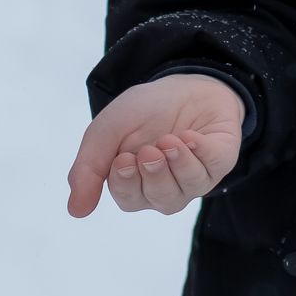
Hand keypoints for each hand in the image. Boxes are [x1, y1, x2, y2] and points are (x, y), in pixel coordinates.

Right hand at [67, 73, 244, 216]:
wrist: (179, 84)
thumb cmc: (141, 112)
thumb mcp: (106, 131)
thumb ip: (88, 169)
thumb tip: (75, 211)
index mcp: (136, 183)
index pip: (129, 199)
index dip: (127, 183)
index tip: (123, 159)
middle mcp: (167, 186)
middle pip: (162, 199)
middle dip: (155, 175)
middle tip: (149, 150)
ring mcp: (196, 176)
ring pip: (189, 188)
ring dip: (178, 163)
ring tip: (169, 140)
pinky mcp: (220, 160)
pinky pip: (214, 166)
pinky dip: (201, 151)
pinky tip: (190, 136)